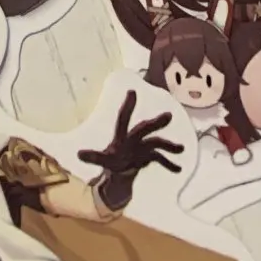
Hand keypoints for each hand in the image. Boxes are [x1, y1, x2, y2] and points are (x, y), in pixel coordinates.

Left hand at [79, 91, 182, 210]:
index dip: (127, 106)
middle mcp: (134, 138)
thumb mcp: (102, 159)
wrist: (121, 170)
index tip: (132, 91)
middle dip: (155, 123)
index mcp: (122, 136)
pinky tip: (178, 168)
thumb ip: (93, 157)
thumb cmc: (111, 160)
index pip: (123, 118)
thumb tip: (78, 154)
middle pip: (144, 128)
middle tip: (168, 115)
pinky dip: (169, 163)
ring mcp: (143, 146)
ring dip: (169, 145)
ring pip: (157, 142)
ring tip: (181, 148)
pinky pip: (161, 159)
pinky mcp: (150, 156)